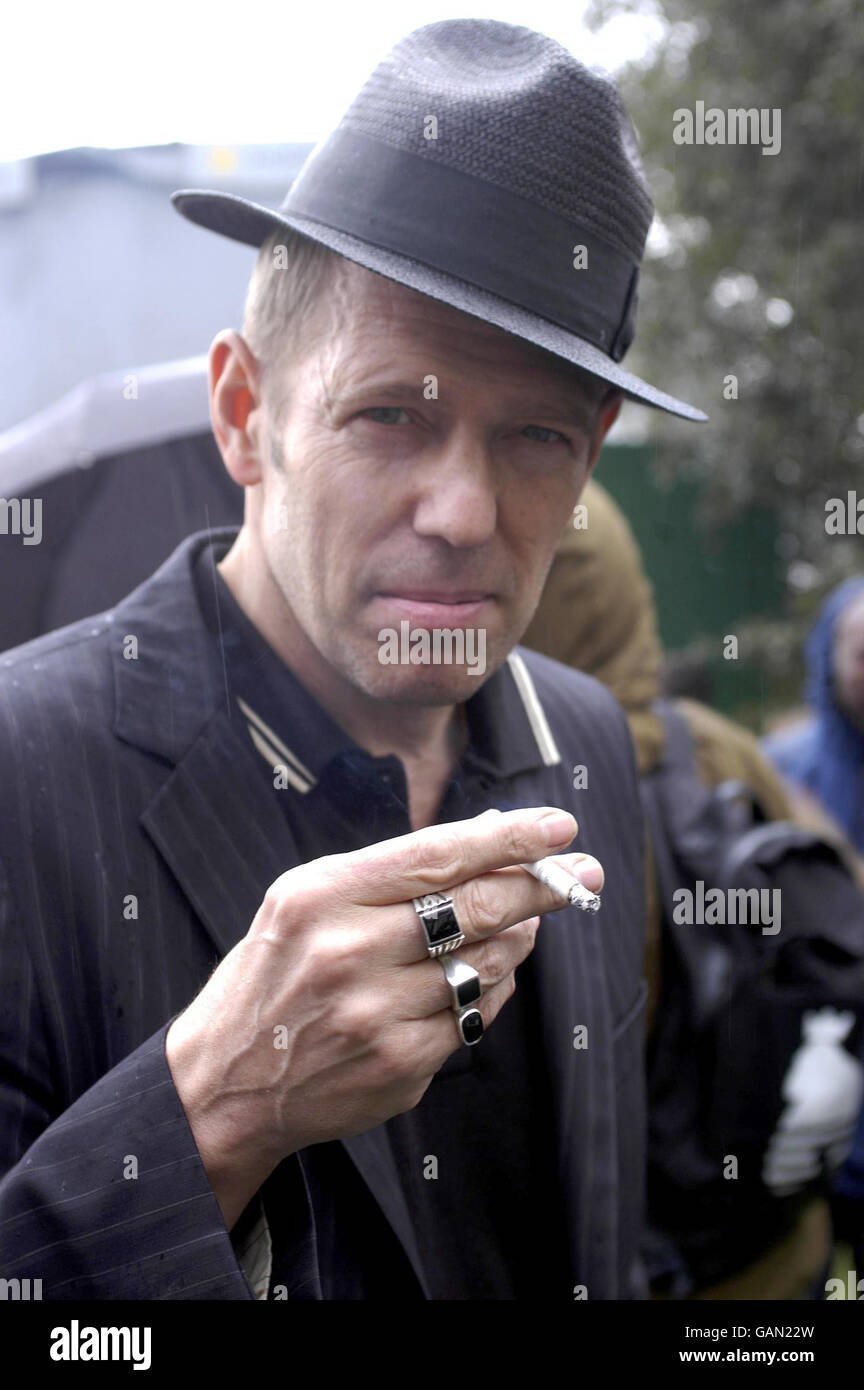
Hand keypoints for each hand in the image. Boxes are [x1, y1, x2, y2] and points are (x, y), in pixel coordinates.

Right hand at [166, 805, 602, 1227]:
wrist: (225, 1082)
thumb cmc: (274, 975)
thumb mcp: (305, 900)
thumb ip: (390, 872)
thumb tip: (488, 841)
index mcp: (322, 896)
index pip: (438, 855)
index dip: (508, 837)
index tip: (560, 825)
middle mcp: (350, 952)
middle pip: (477, 907)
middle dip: (542, 885)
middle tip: (583, 873)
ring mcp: (378, 1015)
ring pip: (488, 963)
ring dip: (520, 938)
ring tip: (527, 922)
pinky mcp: (400, 1067)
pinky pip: (477, 1017)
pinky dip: (495, 989)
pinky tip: (490, 974)